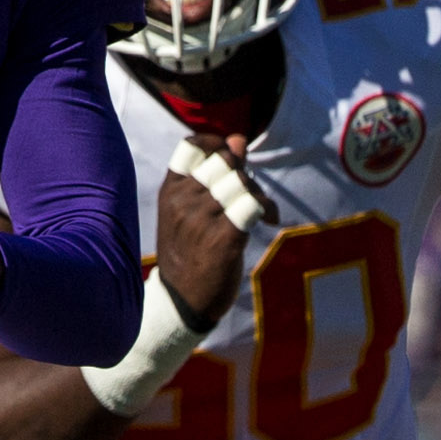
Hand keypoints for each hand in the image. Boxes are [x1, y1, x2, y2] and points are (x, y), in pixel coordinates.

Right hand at [154, 138, 266, 327]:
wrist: (182, 302)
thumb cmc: (189, 253)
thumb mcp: (188, 212)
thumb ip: (212, 175)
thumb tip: (238, 137)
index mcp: (170, 191)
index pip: (192, 147)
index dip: (217, 144)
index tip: (231, 158)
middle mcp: (183, 202)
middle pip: (225, 162)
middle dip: (245, 172)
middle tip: (251, 194)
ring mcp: (201, 220)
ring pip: (242, 183)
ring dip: (259, 193)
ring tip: (263, 211)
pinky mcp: (222, 239)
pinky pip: (253, 205)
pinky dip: (267, 208)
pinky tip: (270, 220)